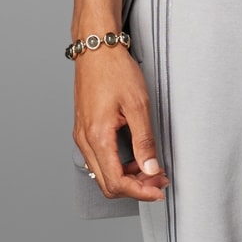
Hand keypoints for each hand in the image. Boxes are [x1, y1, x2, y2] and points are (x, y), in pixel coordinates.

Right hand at [72, 42, 167, 199]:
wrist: (96, 49)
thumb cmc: (115, 71)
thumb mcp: (138, 105)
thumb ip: (144, 141)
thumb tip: (150, 169)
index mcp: (97, 136)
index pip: (116, 182)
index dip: (140, 192)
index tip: (160, 189)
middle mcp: (85, 140)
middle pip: (107, 184)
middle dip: (135, 188)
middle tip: (160, 179)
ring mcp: (82, 136)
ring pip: (102, 174)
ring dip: (127, 178)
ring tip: (152, 169)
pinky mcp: (84, 130)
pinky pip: (99, 160)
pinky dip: (118, 166)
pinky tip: (136, 158)